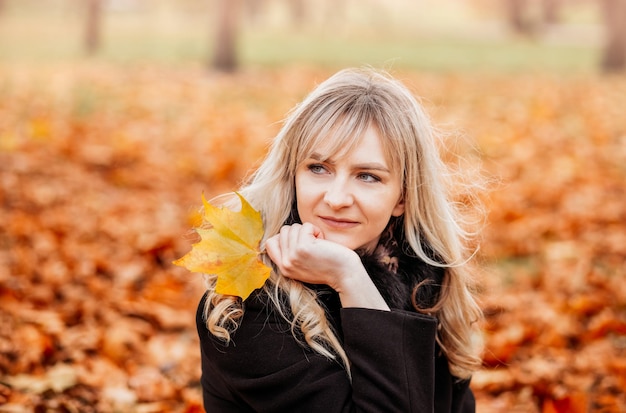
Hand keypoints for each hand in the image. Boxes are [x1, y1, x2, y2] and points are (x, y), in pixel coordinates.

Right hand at [265, 223, 389, 309]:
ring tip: (318, 244)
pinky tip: (322, 242)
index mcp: (284, 268)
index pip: (270, 243)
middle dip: (299, 232)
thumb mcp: (303, 265)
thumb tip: (281, 235)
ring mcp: (293, 256)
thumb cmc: (329, 266)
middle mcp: (285, 263)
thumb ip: (291, 254)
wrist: (345, 275)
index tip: (300, 241)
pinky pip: (305, 226)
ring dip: (308, 231)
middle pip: (283, 231)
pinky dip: (316, 230)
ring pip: (293, 227)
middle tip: (313, 244)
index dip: (284, 237)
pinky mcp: (303, 248)